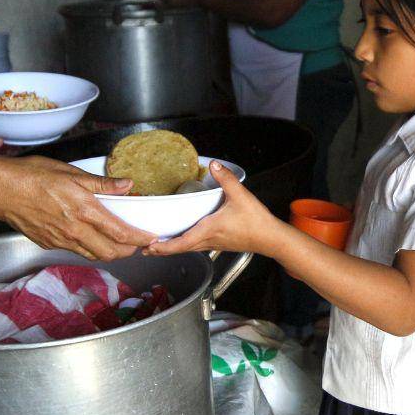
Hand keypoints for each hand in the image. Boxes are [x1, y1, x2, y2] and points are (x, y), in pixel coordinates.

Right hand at [0, 157, 157, 260]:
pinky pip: (75, 251)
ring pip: (93, 255)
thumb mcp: (70, 173)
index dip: (139, 239)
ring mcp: (61, 240)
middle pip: (110, 252)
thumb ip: (101, 184)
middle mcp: (74, 230)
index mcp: (83, 210)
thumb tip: (127, 185)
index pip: (120, 233)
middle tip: (136, 242)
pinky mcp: (49, 244)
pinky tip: (90, 237)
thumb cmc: (31, 176)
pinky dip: (89, 248)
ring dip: (109, 252)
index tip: (151, 238)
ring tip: (117, 243)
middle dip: (128, 251)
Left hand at [147, 161, 281, 256]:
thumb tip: (214, 164)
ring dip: (171, 249)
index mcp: (209, 230)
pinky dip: (183, 245)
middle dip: (161, 250)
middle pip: (180, 249)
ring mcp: (213, 244)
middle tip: (143, 248)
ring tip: (156, 245)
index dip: (164, 247)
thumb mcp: (241, 196)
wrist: (271, 238)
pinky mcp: (218, 244)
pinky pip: (195, 246)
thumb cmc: (256, 222)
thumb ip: (226, 179)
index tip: (149, 246)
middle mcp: (208, 240)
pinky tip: (181, 238)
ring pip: (187, 249)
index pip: (181, 243)